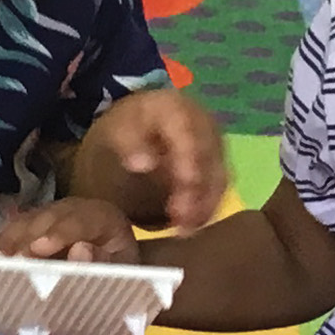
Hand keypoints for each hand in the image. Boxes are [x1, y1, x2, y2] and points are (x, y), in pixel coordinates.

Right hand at [0, 197, 141, 264]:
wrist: (111, 269)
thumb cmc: (117, 272)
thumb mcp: (121, 270)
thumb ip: (103, 262)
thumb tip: (80, 250)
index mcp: (103, 216)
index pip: (81, 219)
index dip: (58, 232)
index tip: (38, 248)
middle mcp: (75, 208)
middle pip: (48, 217)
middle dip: (27, 238)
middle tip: (10, 262)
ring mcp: (51, 214)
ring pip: (28, 221)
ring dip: (11, 241)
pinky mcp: (34, 224)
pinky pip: (15, 229)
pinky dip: (4, 245)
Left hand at [84, 89, 226, 231]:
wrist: (129, 135)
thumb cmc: (121, 132)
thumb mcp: (116, 133)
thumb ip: (129, 144)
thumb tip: (144, 164)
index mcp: (174, 105)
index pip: (188, 128)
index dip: (190, 156)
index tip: (185, 182)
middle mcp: (202, 121)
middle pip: (208, 155)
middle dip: (196, 188)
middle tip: (180, 216)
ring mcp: (212, 145)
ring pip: (218, 175)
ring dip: (203, 204)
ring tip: (183, 229)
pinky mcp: (215, 167)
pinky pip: (217, 190)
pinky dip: (205, 209)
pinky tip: (189, 227)